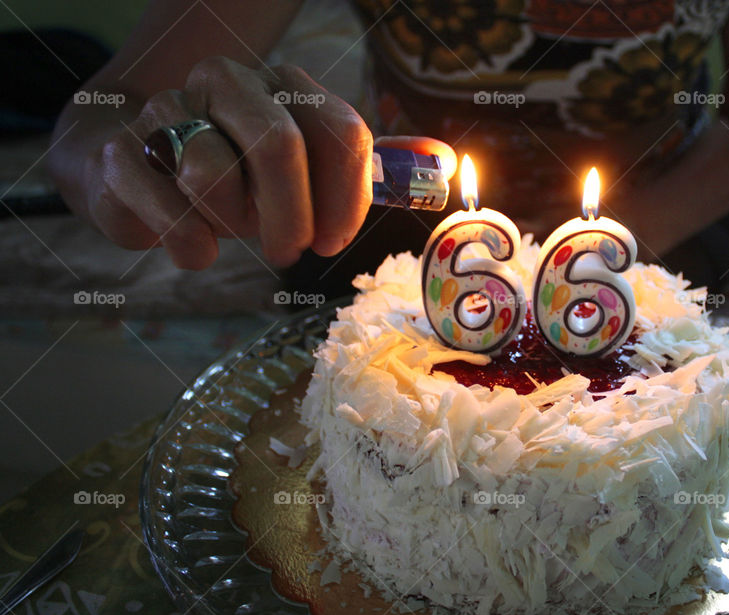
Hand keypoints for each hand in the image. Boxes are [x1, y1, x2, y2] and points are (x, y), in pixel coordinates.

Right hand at [79, 56, 454, 268]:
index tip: (334, 242)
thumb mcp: (297, 175)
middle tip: (287, 250)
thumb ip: (352, 174)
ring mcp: (171, 110)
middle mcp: (231, 83)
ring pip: (213, 174)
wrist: (130, 166)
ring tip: (230, 227)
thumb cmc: (235, 180)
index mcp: (286, 88)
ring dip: (232, 224)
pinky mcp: (123, 152)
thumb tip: (438, 170)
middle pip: (278, 144)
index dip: (346, 199)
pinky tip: (194, 244)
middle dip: (290, 217)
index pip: (340, 132)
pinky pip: (169, 213)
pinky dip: (190, 245)